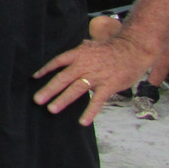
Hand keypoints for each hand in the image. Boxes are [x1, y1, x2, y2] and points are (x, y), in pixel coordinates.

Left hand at [33, 37, 147, 125]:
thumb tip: (66, 56)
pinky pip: (98, 101)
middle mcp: (84, 65)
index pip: (58, 61)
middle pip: (63, 78)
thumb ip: (78, 52)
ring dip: (63, 100)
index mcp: (78, 54)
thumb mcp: (91, 46)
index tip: (35, 77)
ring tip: (51, 109)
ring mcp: (96, 76)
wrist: (133, 49)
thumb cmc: (112, 49)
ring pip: (76, 89)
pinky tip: (82, 121)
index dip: (46, 69)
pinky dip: (90, 111)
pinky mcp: (109, 86)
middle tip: (37, 100)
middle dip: (49, 90)